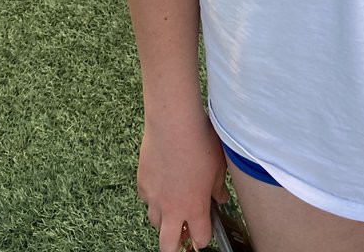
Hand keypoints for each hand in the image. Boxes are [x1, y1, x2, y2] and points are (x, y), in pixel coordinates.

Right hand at [138, 111, 229, 251]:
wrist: (173, 124)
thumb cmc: (199, 142)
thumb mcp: (218, 166)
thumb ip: (218, 188)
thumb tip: (221, 198)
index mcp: (194, 207)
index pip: (200, 239)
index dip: (204, 239)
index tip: (205, 232)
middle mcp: (172, 208)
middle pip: (168, 246)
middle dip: (176, 246)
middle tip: (183, 235)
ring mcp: (154, 198)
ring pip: (154, 222)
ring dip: (163, 219)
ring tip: (173, 205)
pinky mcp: (142, 184)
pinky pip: (146, 200)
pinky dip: (153, 197)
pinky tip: (162, 184)